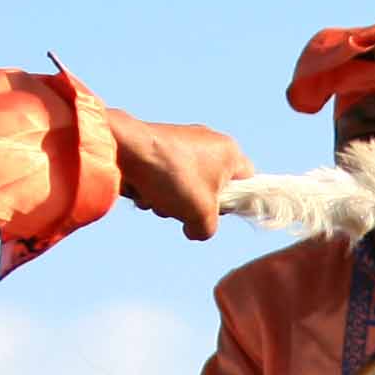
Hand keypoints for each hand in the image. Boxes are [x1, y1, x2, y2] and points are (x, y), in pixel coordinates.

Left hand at [109, 111, 246, 239]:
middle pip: (212, 189)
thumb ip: (207, 230)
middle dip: (195, 207)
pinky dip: (155, 190)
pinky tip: (144, 189)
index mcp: (229, 152)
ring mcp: (182, 144)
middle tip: (186, 209)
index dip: (240, 202)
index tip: (222, 214)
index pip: (250, 181)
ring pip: (185, 188)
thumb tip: (196, 231)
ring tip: (159, 198)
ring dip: (171, 202)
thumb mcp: (201, 216)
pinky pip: (165, 180)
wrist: (124, 150)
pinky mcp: (158, 150)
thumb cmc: (172, 177)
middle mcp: (209, 143)